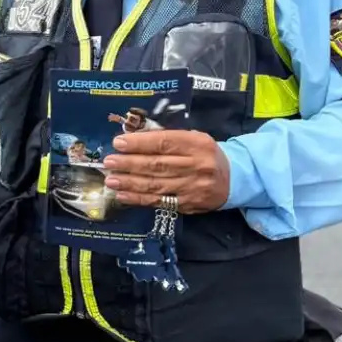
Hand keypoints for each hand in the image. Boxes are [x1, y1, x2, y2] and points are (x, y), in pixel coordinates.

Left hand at [102, 130, 229, 213]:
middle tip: (108, 162)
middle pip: (157, 165)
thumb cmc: (204, 153)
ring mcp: (192, 187)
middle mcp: (196, 166)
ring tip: (111, 179)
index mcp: (196, 144)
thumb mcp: (192, 138)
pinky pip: (159, 202)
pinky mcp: (188, 204)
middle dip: (129, 164)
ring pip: (156, 185)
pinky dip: (138, 199)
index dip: (139, 144)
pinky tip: (122, 195)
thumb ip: (165, 138)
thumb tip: (131, 137)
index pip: (164, 143)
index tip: (118, 143)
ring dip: (130, 183)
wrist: (233, 179)